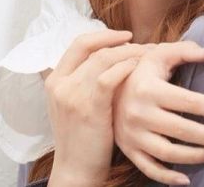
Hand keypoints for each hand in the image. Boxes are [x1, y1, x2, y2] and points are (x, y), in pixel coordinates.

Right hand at [45, 30, 147, 185]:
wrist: (76, 168)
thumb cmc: (83, 137)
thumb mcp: (73, 104)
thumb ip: (83, 81)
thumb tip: (109, 59)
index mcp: (55, 80)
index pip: (78, 44)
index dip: (104, 35)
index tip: (124, 35)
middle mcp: (60, 84)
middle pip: (92, 47)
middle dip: (120, 41)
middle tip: (142, 44)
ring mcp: (72, 95)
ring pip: (103, 58)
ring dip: (130, 52)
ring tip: (148, 55)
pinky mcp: (88, 107)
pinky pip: (109, 77)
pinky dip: (126, 67)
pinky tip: (140, 68)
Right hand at [113, 40, 203, 185]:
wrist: (103, 90)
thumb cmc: (139, 71)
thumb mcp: (157, 55)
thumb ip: (184, 51)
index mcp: (149, 89)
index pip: (189, 102)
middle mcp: (139, 114)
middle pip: (182, 130)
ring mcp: (132, 135)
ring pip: (168, 153)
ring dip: (196, 157)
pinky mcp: (128, 150)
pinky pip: (149, 168)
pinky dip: (168, 177)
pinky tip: (187, 179)